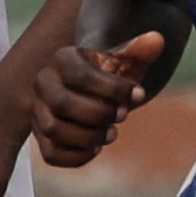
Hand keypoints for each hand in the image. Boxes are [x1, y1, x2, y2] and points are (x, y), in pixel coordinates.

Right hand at [34, 27, 174, 166]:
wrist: (92, 87)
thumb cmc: (111, 72)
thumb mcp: (126, 59)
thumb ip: (140, 50)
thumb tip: (157, 40)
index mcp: (62, 58)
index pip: (81, 75)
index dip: (113, 88)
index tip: (139, 94)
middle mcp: (43, 83)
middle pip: (62, 104)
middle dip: (98, 114)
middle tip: (124, 115)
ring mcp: (38, 110)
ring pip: (54, 131)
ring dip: (88, 137)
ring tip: (112, 134)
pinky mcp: (41, 137)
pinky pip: (51, 154)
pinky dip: (77, 156)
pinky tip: (96, 148)